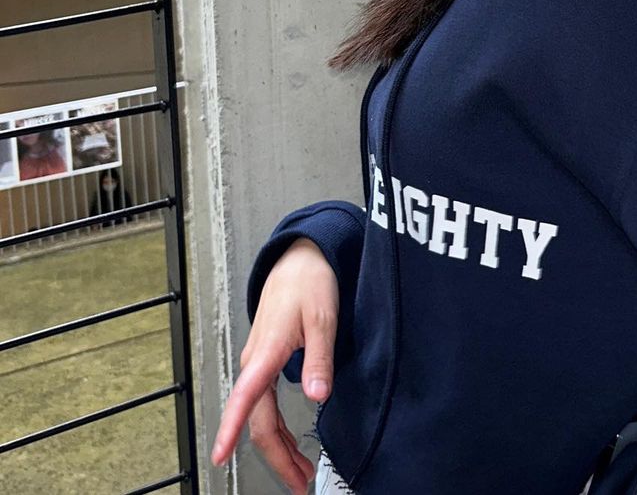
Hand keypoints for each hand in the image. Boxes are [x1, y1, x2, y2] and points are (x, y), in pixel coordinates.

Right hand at [211, 237, 338, 493]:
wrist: (300, 258)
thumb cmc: (308, 281)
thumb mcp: (323, 316)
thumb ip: (319, 357)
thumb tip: (317, 394)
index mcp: (266, 351)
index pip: (244, 398)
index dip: (230, 430)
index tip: (218, 456)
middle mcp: (256, 362)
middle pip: (258, 421)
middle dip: (276, 456)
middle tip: (299, 482)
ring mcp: (259, 364)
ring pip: (261, 416)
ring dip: (278, 446)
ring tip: (300, 471)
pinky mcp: (266, 362)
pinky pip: (265, 404)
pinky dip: (277, 428)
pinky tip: (289, 440)